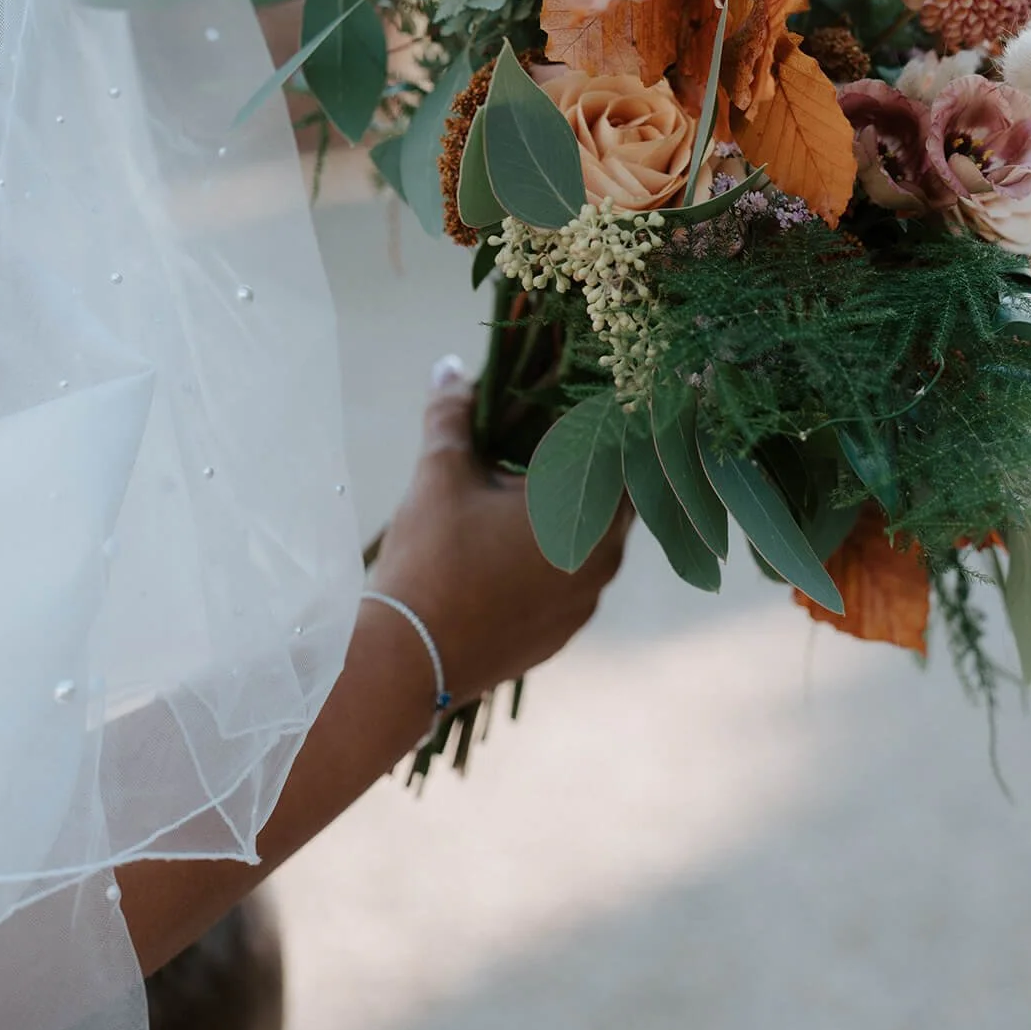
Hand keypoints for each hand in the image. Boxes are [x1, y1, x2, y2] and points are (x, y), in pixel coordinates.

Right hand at [369, 357, 627, 705]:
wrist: (405, 662)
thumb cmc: (431, 558)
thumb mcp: (441, 473)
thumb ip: (453, 413)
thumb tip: (450, 367)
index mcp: (586, 511)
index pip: (624, 447)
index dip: (612, 416)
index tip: (598, 393)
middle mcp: (602, 558)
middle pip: (617, 491)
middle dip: (591, 459)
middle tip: (559, 431)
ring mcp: (586, 600)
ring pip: (597, 536)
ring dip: (576, 508)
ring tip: (531, 484)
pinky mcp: (562, 631)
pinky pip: (576, 576)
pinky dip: (559, 552)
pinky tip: (517, 541)